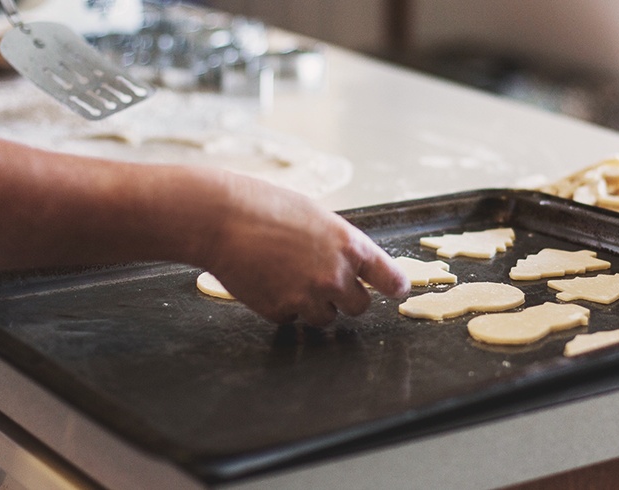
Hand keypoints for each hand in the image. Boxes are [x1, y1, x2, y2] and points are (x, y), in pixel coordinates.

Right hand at [198, 175, 409, 324]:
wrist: (220, 218)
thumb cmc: (265, 206)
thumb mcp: (316, 216)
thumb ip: (338, 244)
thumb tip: (349, 264)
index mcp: (351, 246)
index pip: (390, 278)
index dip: (395, 286)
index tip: (397, 290)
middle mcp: (336, 276)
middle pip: (359, 307)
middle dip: (345, 298)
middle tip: (323, 281)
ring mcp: (308, 297)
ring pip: (325, 318)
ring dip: (313, 305)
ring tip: (288, 276)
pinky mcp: (280, 311)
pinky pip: (291, 318)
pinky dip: (282, 306)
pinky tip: (266, 281)